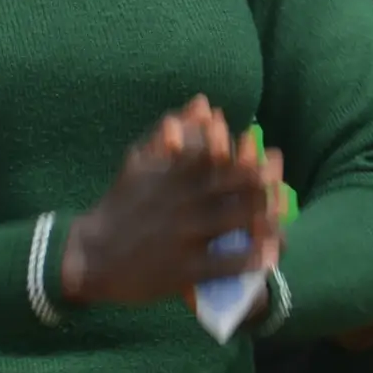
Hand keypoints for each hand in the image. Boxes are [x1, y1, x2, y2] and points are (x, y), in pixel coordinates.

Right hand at [59, 96, 280, 308]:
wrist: (89, 255)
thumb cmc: (119, 206)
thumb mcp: (140, 162)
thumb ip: (172, 132)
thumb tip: (202, 102)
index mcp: (174, 174)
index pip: (221, 158)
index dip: (251, 157)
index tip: (271, 158)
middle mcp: (183, 202)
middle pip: (237, 188)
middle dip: (266, 187)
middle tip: (282, 190)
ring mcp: (185, 236)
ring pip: (237, 223)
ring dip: (267, 222)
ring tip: (282, 224)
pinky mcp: (184, 270)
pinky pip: (225, 264)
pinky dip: (251, 259)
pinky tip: (268, 256)